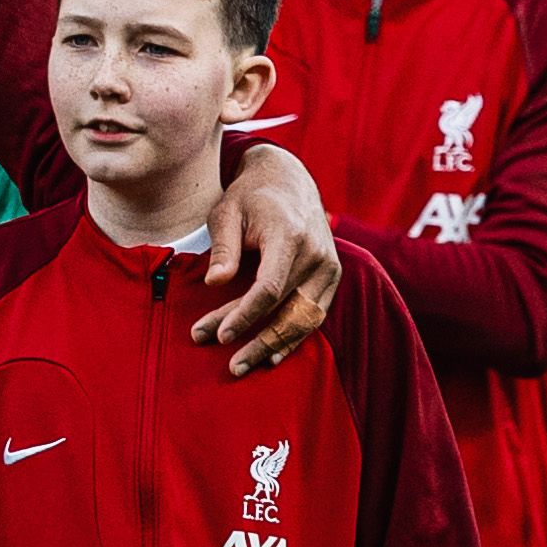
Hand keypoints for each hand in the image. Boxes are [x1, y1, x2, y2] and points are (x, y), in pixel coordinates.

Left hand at [197, 148, 339, 374]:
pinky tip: (272, 355)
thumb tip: (214, 283)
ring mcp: (329, 266)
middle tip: (230, 365)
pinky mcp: (332, 275)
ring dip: (275, 345)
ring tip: (245, 364)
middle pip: (286, 309)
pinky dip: (295, 337)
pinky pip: (315, 315)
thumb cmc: (250, 197)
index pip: (269, 288)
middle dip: (255, 339)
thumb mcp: (227, 213)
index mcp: (290, 235)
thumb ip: (223, 249)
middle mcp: (317, 254)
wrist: (288, 180)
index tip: (219, 334)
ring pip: (305, 319)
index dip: (244, 315)